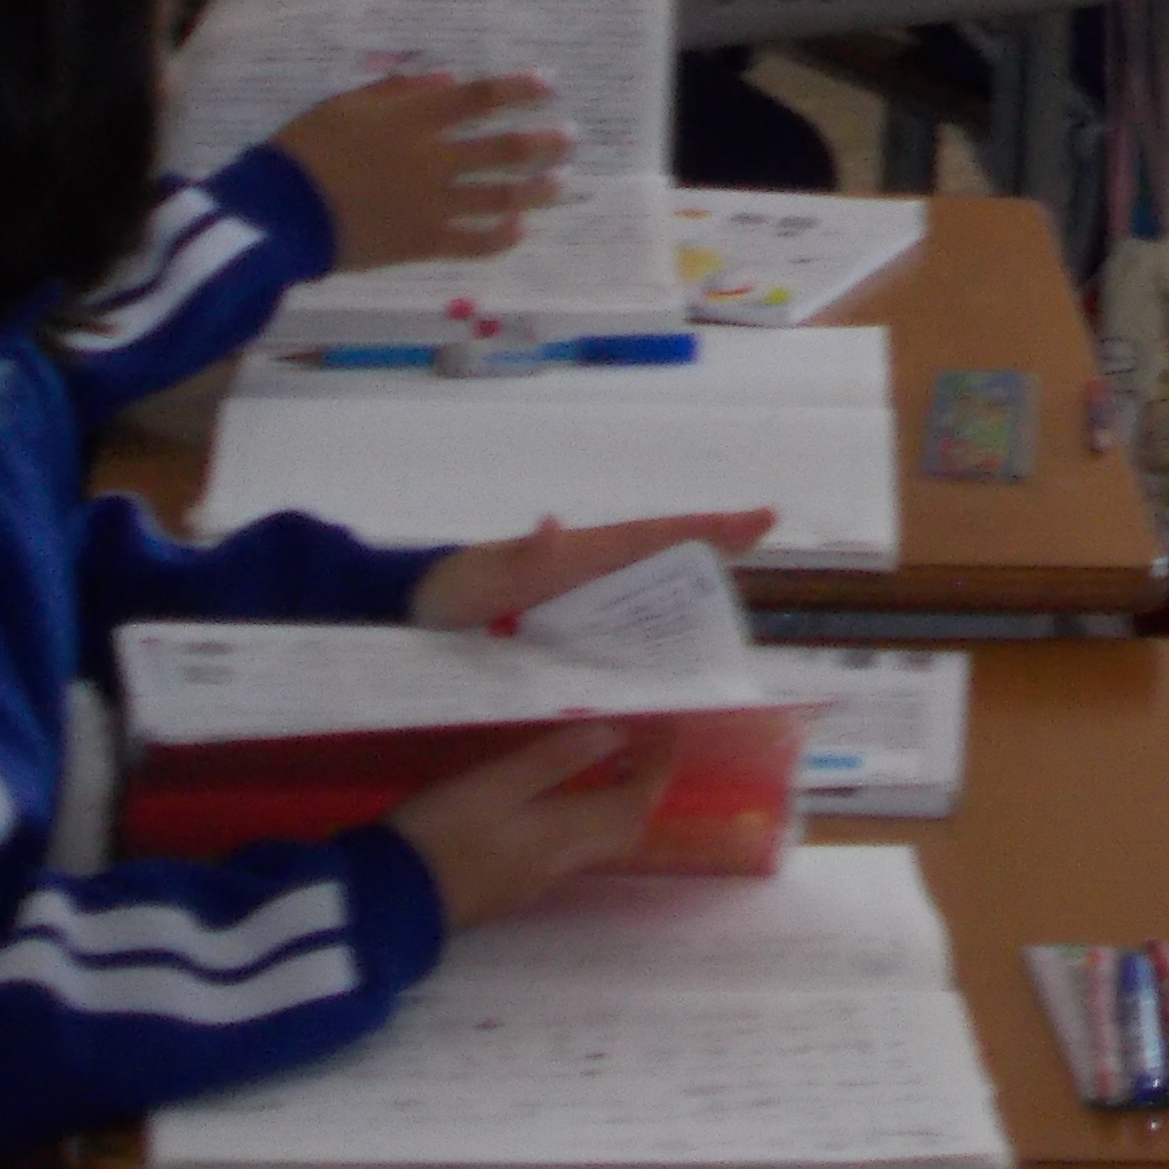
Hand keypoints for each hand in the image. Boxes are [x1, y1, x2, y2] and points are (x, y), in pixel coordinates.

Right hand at [269, 73, 567, 268]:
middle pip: (504, 149)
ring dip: (536, 190)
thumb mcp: (344, 104)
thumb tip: (446, 77)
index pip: (480, 98)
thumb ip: (397, 90)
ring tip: (560, 184)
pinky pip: (472, 242)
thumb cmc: (305, 151)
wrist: (278, 213)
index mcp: (413, 120)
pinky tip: (519, 231)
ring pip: (500, 196)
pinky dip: (500, 238)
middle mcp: (434, 159)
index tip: (548, 85)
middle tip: (570, 138)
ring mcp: (432, 204)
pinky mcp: (422, 243)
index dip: (518, 90)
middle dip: (543, 143)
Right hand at [388, 723, 677, 927]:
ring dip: (616, 805)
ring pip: (599, 843)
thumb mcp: (494, 783)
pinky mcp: (510, 888)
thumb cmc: (440, 832)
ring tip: (610, 766)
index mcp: (563, 834)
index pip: (633, 804)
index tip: (666, 733)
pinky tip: (563, 801)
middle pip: (624, 829)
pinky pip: (570, 851)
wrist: (387, 904)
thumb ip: (554, 759)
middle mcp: (560, 862)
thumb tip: (615, 733)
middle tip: (643, 748)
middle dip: (643, 788)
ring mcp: (535, 880)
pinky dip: (585, 821)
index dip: (656, 769)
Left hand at [409, 508, 777, 632]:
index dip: (707, 530)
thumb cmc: (450, 591)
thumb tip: (556, 526)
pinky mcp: (559, 628)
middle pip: (661, 557)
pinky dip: (649, 624)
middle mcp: (585, 571)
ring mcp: (574, 600)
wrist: (406, 613)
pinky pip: (618, 622)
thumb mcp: (486, 577)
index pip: (654, 537)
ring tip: (730, 604)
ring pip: (644, 589)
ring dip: (686, 589)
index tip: (761, 519)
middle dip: (711, 550)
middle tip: (762, 539)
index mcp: (579, 555)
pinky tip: (664, 649)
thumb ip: (523, 560)